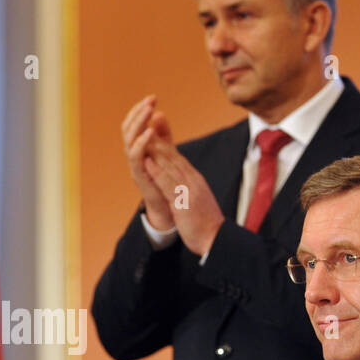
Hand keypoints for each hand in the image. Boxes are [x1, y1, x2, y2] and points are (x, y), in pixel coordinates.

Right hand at [121, 95, 175, 229]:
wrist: (168, 207)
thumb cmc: (165, 180)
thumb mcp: (166, 152)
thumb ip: (164, 134)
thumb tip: (160, 113)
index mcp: (139, 148)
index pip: (134, 124)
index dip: (140, 110)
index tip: (152, 97)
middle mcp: (133, 155)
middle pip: (127, 128)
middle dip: (138, 112)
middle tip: (150, 101)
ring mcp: (135, 165)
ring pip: (129, 139)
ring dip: (138, 122)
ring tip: (148, 110)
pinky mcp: (139, 175)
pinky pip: (135, 157)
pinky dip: (141, 142)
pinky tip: (150, 132)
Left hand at [142, 137, 225, 255]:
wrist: (216, 239)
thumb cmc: (205, 222)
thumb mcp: (195, 198)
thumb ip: (187, 186)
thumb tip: (180, 178)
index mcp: (193, 179)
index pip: (177, 156)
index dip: (164, 141)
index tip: (154, 127)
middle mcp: (192, 180)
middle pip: (172, 155)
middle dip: (158, 138)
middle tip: (146, 121)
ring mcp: (188, 190)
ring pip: (169, 165)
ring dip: (155, 149)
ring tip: (142, 134)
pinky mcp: (184, 202)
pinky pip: (168, 184)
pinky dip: (157, 172)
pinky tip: (147, 162)